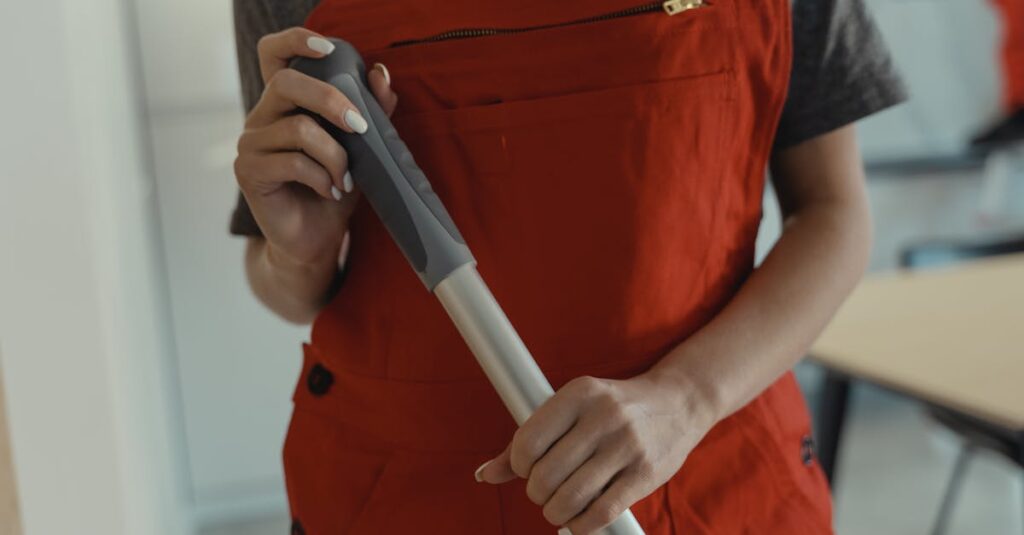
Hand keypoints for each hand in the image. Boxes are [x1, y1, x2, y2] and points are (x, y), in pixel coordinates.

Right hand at [234, 27, 398, 266]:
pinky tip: (330, 192)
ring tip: (346, 180)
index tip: (329, 49)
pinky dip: (321, 177)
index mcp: (285, 103)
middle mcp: (261, 116)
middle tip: (361, 128)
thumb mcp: (361, 149)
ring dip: (335, 156)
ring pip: (299, 130)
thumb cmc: (335, 189)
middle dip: (331, 100)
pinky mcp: (248, 171)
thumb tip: (381, 74)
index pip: (274, 53)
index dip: (296, 41)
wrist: (316, 240)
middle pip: (288, 83)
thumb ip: (372, 111)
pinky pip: (292, 162)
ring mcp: (250, 143)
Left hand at [475, 372, 716, 534]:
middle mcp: (603, 416)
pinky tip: (578, 519)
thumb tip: (484, 475)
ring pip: (570, 498)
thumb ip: (528, 439)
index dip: (518, 465)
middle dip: (537, 492)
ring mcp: (626, 446)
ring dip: (555, 512)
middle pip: (546, 475)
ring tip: (558, 507)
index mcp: (578, 394)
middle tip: (544, 491)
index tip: (527, 468)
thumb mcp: (570, 409)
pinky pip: (600, 513)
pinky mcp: (645, 474)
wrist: (677, 403)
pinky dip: (580, 525)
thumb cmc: (611, 408)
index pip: (527, 442)